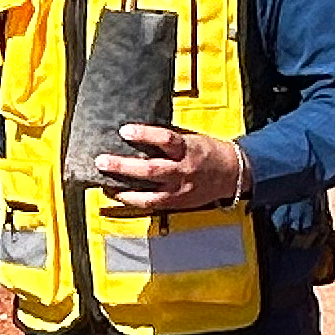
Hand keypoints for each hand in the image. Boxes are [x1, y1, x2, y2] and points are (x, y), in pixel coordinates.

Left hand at [91, 123, 249, 215]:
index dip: (144, 135)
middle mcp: (183, 171)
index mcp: (188, 149)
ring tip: (104, 183)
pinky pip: (151, 204)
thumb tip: (138, 133)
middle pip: (151, 170)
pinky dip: (132, 200)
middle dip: (123, 166)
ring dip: (123, 190)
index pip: (165, 140)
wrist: (232, 173)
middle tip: (102, 160)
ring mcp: (179, 190)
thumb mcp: (192, 138)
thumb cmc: (208, 151)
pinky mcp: (177, 203)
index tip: (124, 130)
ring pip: (148, 194)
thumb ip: (169, 139)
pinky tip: (117, 194)